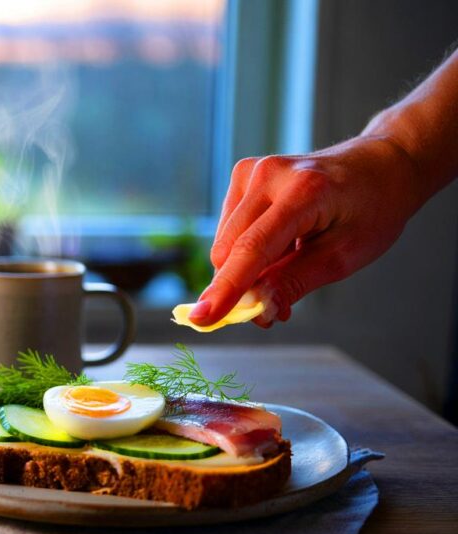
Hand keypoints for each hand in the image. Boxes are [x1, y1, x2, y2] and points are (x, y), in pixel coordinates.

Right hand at [190, 135, 423, 327]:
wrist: (379, 166)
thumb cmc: (370, 210)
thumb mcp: (343, 256)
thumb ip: (294, 282)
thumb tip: (255, 311)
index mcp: (304, 191)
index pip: (253, 248)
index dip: (226, 288)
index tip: (202, 319)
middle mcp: (269, 174)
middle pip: (229, 249)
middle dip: (241, 287)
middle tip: (273, 312)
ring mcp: (252, 170)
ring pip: (224, 243)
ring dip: (245, 269)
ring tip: (287, 266)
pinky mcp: (243, 174)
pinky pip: (229, 230)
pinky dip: (246, 250)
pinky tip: (278, 245)